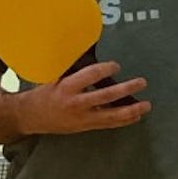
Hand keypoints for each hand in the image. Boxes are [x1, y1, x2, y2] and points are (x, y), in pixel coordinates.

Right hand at [22, 61, 149, 134]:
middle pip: (107, 96)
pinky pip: (108, 124)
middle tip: (141, 82)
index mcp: (67, 87)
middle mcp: (76, 103)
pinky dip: (123, 120)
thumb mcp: (53, 76)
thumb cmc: (44, 93)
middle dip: (127, 89)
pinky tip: (135, 116)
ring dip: (131, 109)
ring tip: (146, 105)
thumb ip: (72, 68)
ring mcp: (82, 117)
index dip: (106, 69)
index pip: (91, 75)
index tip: (116, 66)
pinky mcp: (85, 126)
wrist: (31, 116)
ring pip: (111, 115)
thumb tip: (90, 52)